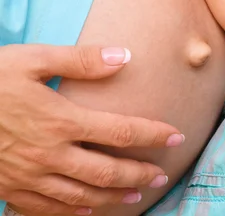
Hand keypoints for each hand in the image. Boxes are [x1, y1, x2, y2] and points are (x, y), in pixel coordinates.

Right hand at [0, 44, 184, 214]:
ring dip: (113, 197)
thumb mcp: (33, 59)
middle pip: (107, 170)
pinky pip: (47, 210)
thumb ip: (80, 59)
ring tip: (136, 197)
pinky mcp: (10, 189)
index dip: (152, 134)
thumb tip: (124, 56)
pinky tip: (86, 212)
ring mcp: (29, 176)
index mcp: (61, 120)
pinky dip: (72, 213)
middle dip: (139, 174)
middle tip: (162, 175)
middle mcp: (50, 153)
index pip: (120, 131)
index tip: (176, 135)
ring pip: (81, 195)